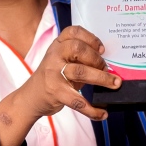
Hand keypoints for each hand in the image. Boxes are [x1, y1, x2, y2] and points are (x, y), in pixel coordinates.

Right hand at [0, 25, 120, 145]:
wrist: (31, 98)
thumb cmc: (53, 77)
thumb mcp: (63, 61)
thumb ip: (81, 59)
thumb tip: (108, 65)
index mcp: (58, 45)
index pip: (73, 32)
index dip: (90, 38)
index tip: (102, 48)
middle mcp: (54, 56)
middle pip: (78, 49)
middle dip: (97, 59)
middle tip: (106, 68)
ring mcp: (53, 74)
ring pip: (80, 72)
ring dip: (102, 79)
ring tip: (114, 84)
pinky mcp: (55, 92)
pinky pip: (77, 100)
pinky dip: (92, 109)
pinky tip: (102, 113)